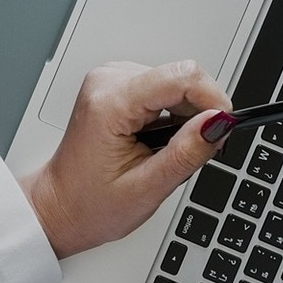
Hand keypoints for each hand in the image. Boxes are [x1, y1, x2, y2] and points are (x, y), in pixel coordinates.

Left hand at [20, 59, 231, 257]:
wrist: (59, 206)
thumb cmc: (89, 203)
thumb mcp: (147, 189)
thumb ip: (186, 153)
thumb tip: (219, 123)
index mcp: (109, 104)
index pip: (181, 76)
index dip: (213, 100)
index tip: (222, 129)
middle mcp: (107, 83)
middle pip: (181, 77)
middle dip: (198, 114)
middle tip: (189, 153)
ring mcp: (110, 81)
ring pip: (175, 83)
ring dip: (183, 117)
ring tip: (163, 152)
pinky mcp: (117, 86)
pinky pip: (162, 89)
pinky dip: (170, 115)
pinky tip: (154, 140)